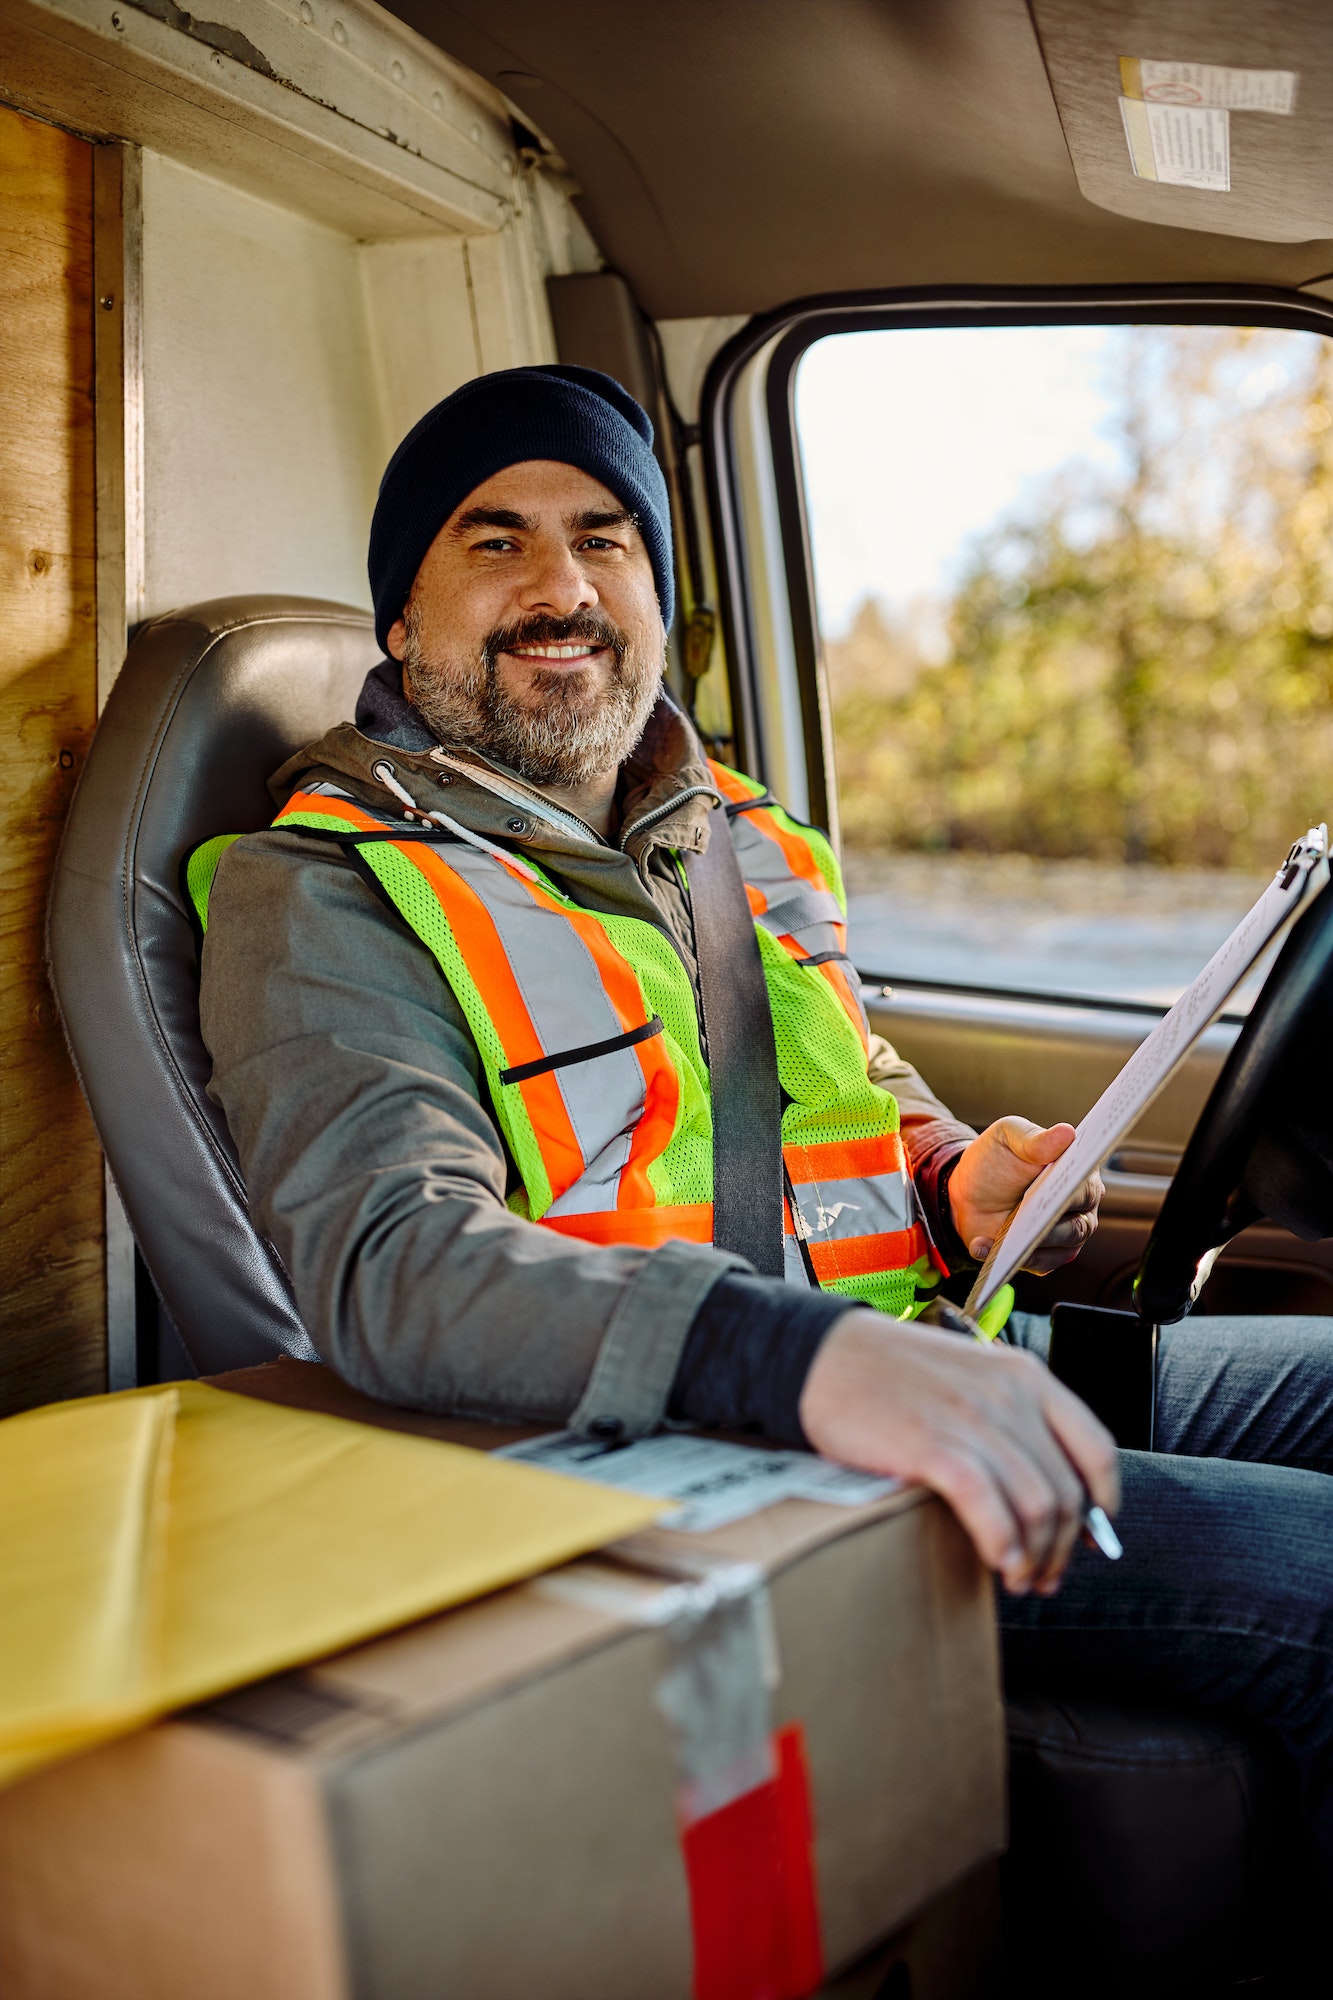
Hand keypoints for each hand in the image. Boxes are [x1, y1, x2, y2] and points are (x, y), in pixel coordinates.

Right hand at [799, 1310, 1119, 1593]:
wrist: (825, 1355)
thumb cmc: (892, 1372)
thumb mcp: (970, 1375)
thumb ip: (1010, 1418)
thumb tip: (1043, 1485)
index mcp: (1025, 1375)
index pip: (1096, 1448)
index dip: (1102, 1502)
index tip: (1090, 1535)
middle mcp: (1009, 1396)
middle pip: (1066, 1491)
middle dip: (1063, 1548)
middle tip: (1044, 1576)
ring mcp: (972, 1420)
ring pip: (1037, 1506)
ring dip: (1035, 1557)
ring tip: (1018, 1579)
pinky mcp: (932, 1445)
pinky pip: (989, 1507)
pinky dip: (1002, 1544)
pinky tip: (997, 1563)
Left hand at [948, 1117, 1102, 1272]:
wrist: (969, 1191)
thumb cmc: (996, 1159)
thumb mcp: (1009, 1137)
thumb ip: (1035, 1139)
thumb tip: (1067, 1133)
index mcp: (1078, 1173)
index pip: (1085, 1185)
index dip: (1076, 1188)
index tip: (1062, 1189)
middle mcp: (1080, 1208)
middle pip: (1077, 1224)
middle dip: (1052, 1224)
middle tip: (1029, 1219)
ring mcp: (1064, 1235)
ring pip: (1061, 1248)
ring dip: (1031, 1244)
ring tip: (1004, 1237)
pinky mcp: (1045, 1256)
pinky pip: (1037, 1264)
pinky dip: (1012, 1258)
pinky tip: (983, 1246)